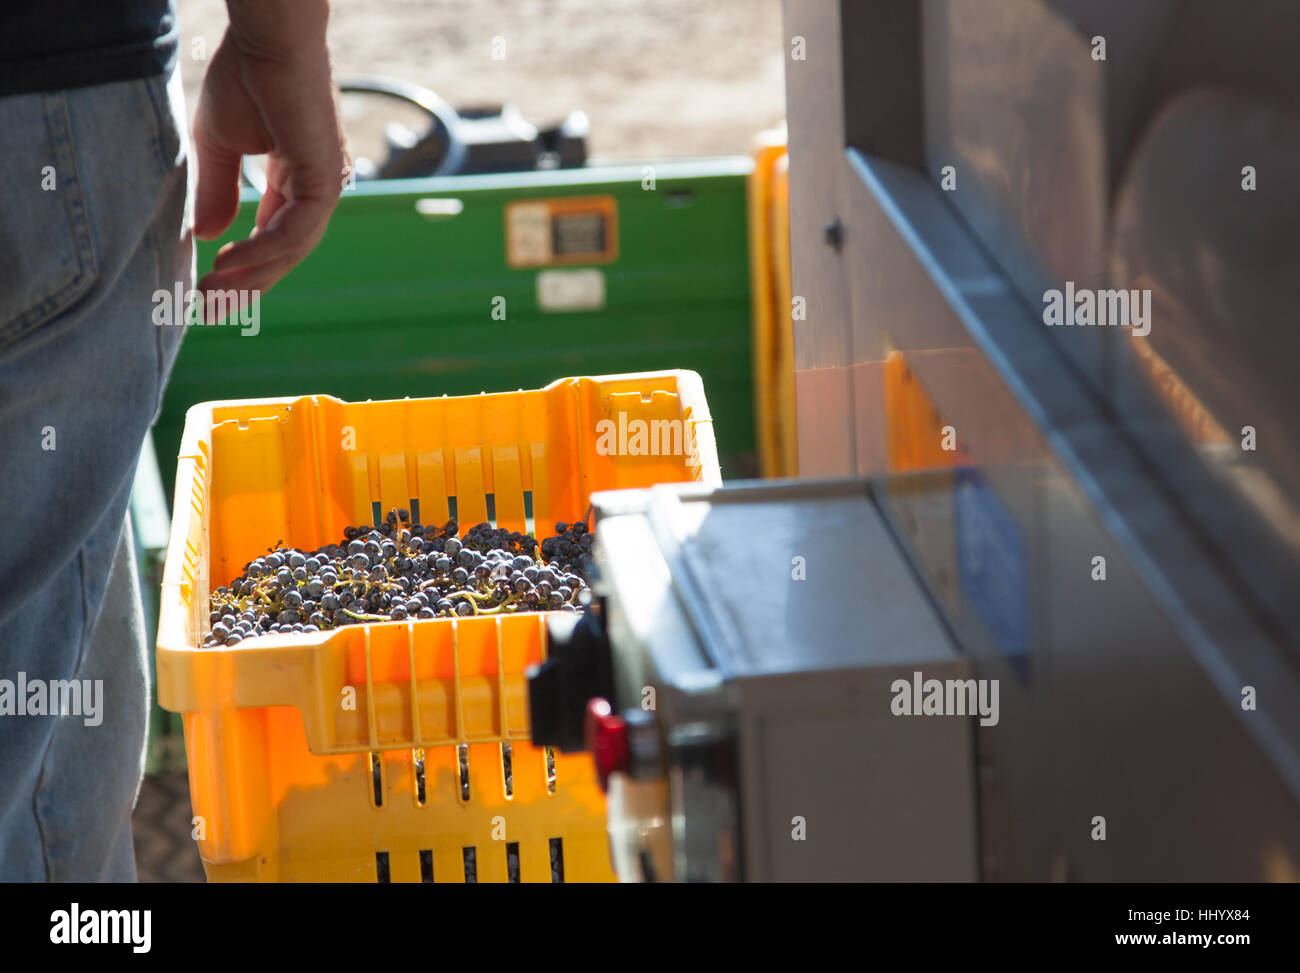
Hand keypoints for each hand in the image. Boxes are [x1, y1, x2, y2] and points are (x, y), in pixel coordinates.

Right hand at [193, 1, 347, 315]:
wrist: (266, 41)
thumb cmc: (245, 79)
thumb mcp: (218, 145)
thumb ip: (217, 191)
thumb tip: (206, 236)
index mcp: (297, 179)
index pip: (275, 235)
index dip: (246, 265)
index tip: (212, 291)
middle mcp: (317, 186)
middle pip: (286, 251)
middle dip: (249, 284)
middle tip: (213, 311)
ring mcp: (324, 184)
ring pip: (292, 248)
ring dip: (253, 275)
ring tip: (216, 294)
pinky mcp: (322, 178)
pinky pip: (295, 231)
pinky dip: (264, 251)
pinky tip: (232, 264)